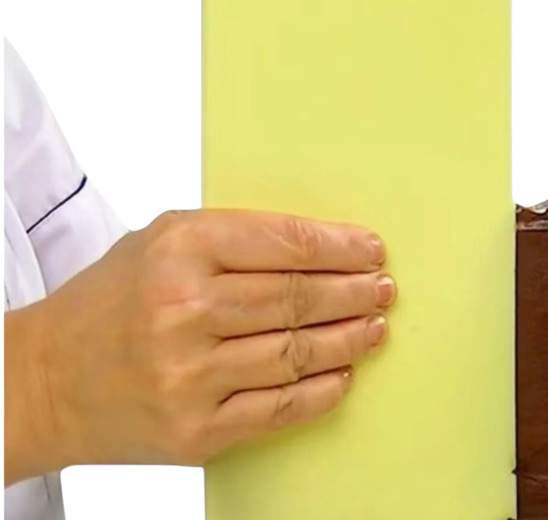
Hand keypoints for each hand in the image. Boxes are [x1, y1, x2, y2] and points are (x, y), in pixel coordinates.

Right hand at [4, 209, 394, 482]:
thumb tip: (318, 248)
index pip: (287, 244)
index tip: (370, 250)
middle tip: (383, 288)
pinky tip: (343, 375)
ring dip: (349, 340)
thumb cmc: (110, 298)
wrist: (44, 379)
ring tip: (375, 326)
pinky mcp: (194, 430)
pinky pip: (277, 408)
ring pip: (297, 353)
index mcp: (181, 249)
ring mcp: (190, 375)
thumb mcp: (163, 240)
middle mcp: (185, 310)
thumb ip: (236, 238)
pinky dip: (320, 391)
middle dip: (354, 291)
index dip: (340, 247)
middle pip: (299, 298)